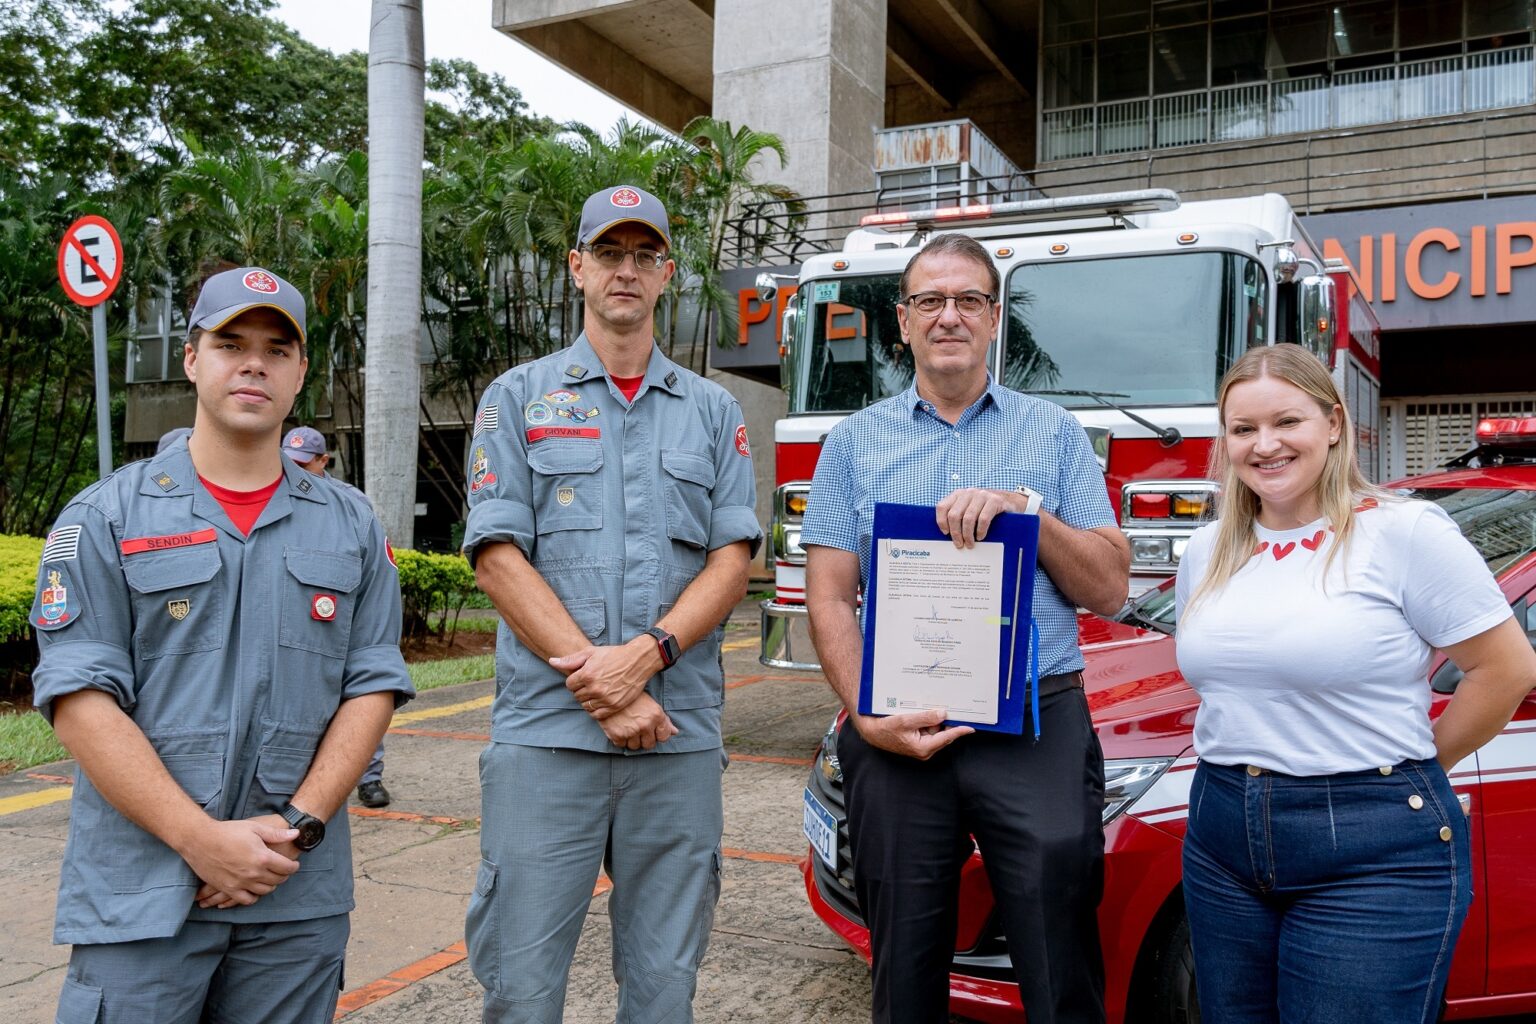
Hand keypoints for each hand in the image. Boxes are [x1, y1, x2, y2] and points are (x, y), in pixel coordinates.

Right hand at [180, 817, 300, 907]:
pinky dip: (253, 897)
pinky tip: (255, 890)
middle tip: (283, 870)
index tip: (294, 864)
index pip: (287, 868)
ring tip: (270, 878)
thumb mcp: (255, 827)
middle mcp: (253, 873)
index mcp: (262, 857)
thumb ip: (277, 834)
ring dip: (270, 886)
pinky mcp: (228, 889)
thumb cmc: (228, 831)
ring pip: (264, 891)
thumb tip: (296, 833)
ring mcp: (240, 883)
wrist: (200, 839)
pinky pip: (246, 900)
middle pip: (277, 880)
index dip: (293, 866)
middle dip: (284, 875)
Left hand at [554, 640, 658, 718]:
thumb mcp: (591, 652)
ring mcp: (605, 698)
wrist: (638, 661)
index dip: (575, 680)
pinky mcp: (614, 706)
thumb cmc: (614, 655)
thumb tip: (551, 661)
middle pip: (576, 696)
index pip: (569, 685)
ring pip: (585, 706)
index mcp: (587, 674)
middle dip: (581, 690)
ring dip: (588, 700)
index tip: (583, 677)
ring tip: (596, 691)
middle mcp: (595, 688)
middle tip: (591, 684)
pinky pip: (596, 715)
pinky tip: (600, 701)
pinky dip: (595, 710)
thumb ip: (570, 660)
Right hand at [598, 692, 678, 750]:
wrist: (609, 691)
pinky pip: (621, 745)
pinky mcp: (617, 735)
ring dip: (632, 740)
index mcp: (656, 715)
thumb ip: (664, 720)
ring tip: (628, 727)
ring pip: (635, 747)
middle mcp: (645, 725)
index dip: (658, 734)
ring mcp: (631, 731)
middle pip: (649, 745)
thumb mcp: (651, 704)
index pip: (664, 737)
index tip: (652, 730)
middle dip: (645, 739)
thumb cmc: (632, 696)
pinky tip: (619, 727)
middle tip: (638, 729)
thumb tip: (675, 732)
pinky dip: (620, 739)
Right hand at [854, 707, 972, 759]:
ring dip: (933, 719)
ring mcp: (921, 745)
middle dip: (944, 720)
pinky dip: (927, 720)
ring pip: (935, 729)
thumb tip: (942, 714)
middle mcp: (925, 749)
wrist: (872, 731)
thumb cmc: (885, 729)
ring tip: (925, 708)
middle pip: (942, 732)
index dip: (959, 731)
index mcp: (924, 748)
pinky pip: (928, 729)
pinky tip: (921, 712)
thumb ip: (925, 718)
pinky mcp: (917, 740)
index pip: (946, 737)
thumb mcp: (905, 721)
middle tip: (949, 707)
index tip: (971, 727)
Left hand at [935, 488, 1023, 547]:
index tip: (945, 533)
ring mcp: (982, 495)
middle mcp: (969, 492)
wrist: (1010, 501)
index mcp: (959, 494)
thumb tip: (947, 535)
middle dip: (955, 532)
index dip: (941, 521)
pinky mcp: (995, 501)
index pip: (942, 507)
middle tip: (959, 544)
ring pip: (968, 518)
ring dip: (967, 534)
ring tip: (970, 544)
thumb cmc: (986, 510)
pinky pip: (983, 518)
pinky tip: (980, 537)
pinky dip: (980, 530)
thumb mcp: (970, 509)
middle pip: (954, 515)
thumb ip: (958, 516)